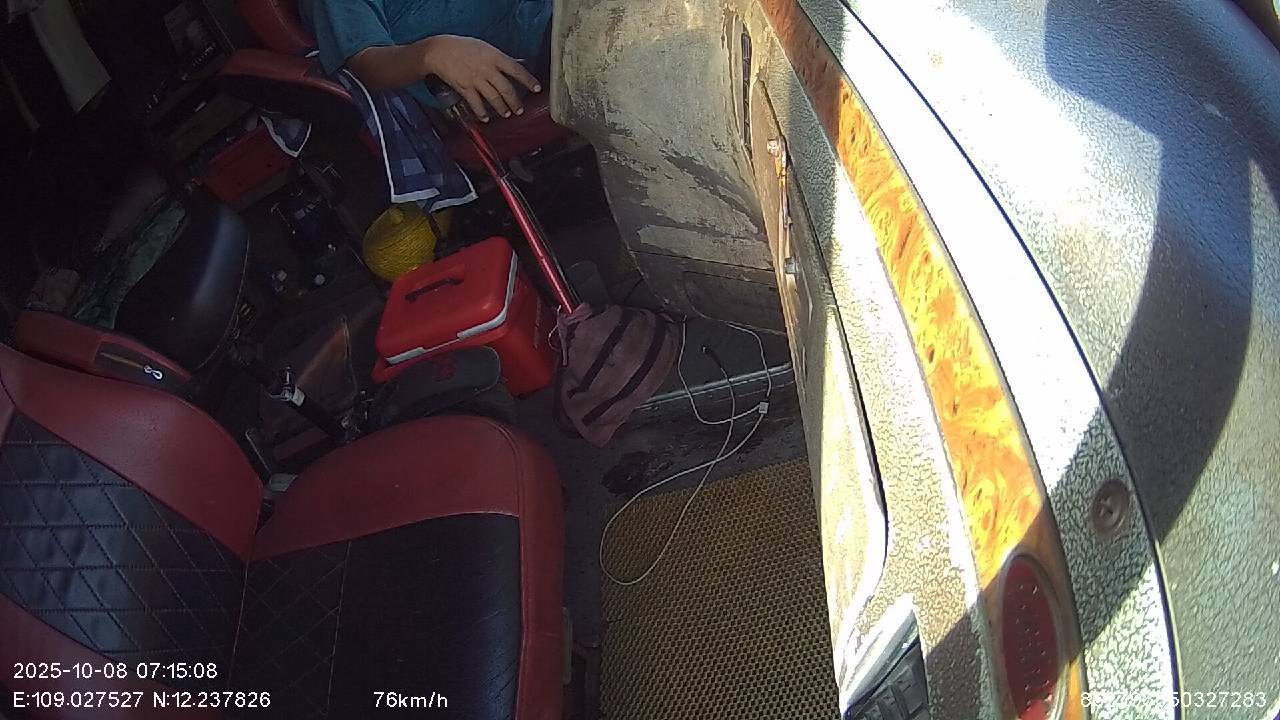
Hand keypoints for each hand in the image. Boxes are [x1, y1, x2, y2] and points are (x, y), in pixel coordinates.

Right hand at [418, 35, 541, 120]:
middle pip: (506, 89)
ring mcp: (476, 79)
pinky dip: (481, 112)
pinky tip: (485, 118)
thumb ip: (503, 58)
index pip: (516, 69)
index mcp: (494, 57)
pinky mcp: (465, 88)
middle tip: (520, 109)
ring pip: (493, 98)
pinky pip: (476, 103)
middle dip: (515, 101)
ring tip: (506, 114)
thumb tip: (519, 63)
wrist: (440, 51)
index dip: (528, 80)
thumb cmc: (464, 47)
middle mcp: (487, 69)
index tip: (537, 88)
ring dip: (501, 108)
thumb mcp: (486, 48)